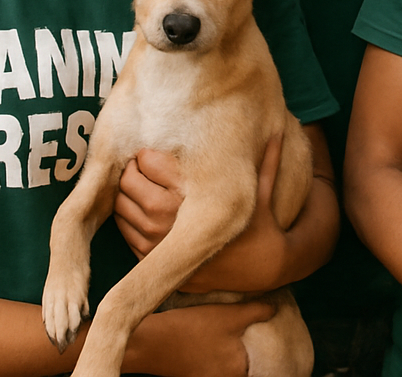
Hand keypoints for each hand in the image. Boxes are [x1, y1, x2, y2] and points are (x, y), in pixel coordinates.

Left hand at [115, 137, 287, 292]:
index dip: (146, 153)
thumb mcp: (262, 190)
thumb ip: (266, 159)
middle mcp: (173, 218)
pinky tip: (139, 207)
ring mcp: (159, 242)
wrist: (259, 270)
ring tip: (137, 183)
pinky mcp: (153, 260)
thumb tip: (279, 131)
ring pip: (123, 208)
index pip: (152, 162)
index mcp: (196, 195)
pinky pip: (126, 233)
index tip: (152, 151)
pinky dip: (125, 217)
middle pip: (130, 183)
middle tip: (137, 164)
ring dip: (122, 193)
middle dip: (129, 170)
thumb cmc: (260, 224)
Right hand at [125, 299, 274, 376]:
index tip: (284, 348)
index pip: (266, 371)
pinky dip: (228, 359)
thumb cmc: (192, 328)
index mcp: (237, 372)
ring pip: (236, 370)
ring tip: (250, 338)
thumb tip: (277, 307)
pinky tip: (228, 342)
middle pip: (250, 371)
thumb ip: (258, 311)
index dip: (275, 360)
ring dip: (243, 358)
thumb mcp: (229, 315)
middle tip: (270, 339)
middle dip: (260, 358)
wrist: (150, 342)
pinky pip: (221, 370)